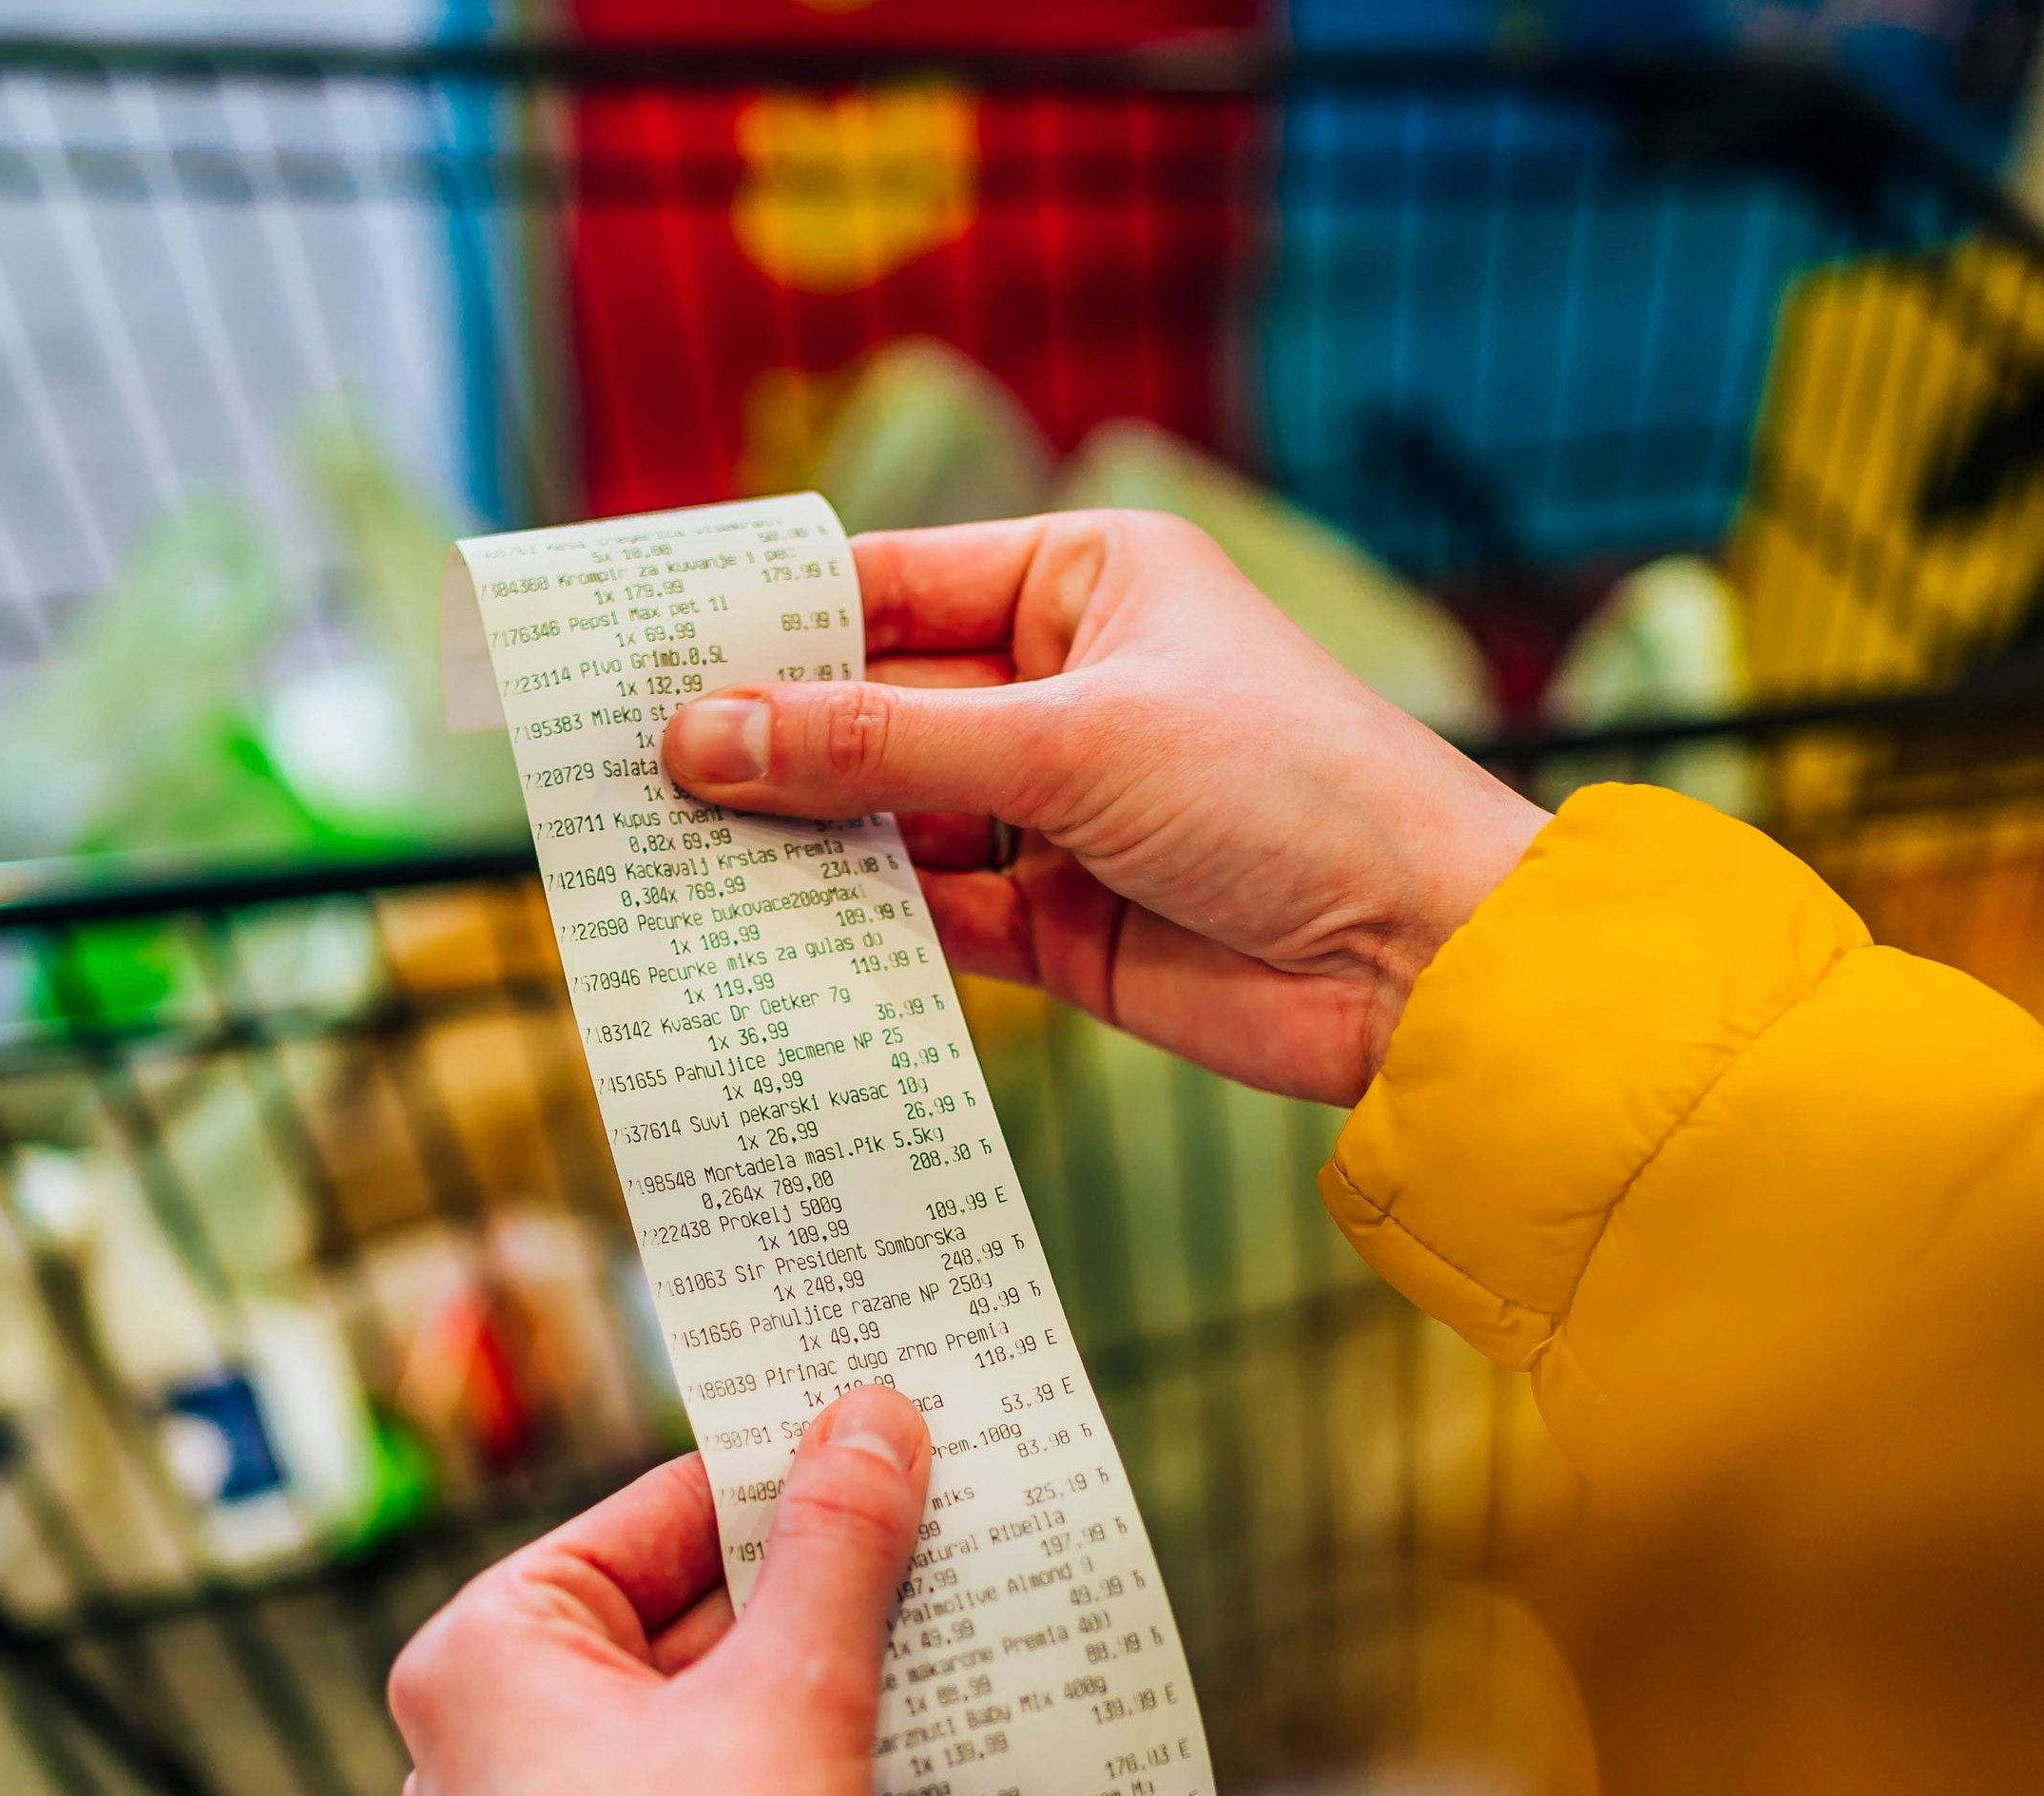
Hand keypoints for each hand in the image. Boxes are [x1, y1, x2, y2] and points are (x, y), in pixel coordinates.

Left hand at [386, 1386, 933, 1795]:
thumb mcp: (791, 1697)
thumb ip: (838, 1548)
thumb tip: (869, 1419)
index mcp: (488, 1649)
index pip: (664, 1509)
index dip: (790, 1476)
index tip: (891, 1443)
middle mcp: (491, 1729)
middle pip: (691, 1606)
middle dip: (820, 1591)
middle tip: (941, 1541)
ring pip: (710, 1701)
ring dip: (822, 1681)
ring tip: (942, 1644)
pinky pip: (712, 1787)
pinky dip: (796, 1767)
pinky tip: (902, 1750)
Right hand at [662, 510, 1547, 1104]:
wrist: (1426, 964)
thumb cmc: (1288, 793)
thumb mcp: (1067, 746)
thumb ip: (877, 747)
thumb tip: (701, 738)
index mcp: (1083, 583)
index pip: (886, 586)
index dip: (762, 623)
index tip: (637, 654)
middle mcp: (1063, 685)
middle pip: (872, 706)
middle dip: (762, 743)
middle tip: (618, 774)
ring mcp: (1058, 809)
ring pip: (886, 816)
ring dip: (798, 841)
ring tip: (665, 861)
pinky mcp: (1060, 926)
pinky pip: (927, 914)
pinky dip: (857, 926)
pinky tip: (764, 934)